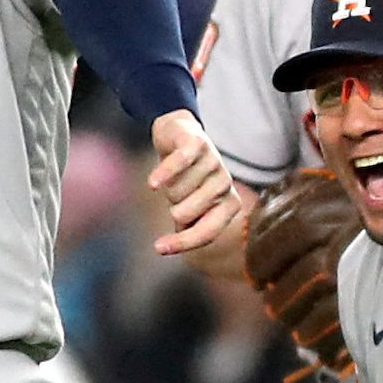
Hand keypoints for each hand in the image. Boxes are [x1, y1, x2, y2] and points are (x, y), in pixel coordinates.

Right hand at [147, 109, 243, 256]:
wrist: (180, 134)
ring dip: (167, 185)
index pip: (206, 233)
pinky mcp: (198, 143)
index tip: (158, 248)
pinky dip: (163, 174)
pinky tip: (152, 183)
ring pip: (175, 192)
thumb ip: (188, 228)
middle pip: (184, 214)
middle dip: (172, 205)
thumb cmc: (188, 178)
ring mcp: (214, 162)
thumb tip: (168, 247)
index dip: (182, 243)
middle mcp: (226, 184)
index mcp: (230, 204)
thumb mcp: (192, 205)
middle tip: (176, 192)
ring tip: (174, 174)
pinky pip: (178, 164)